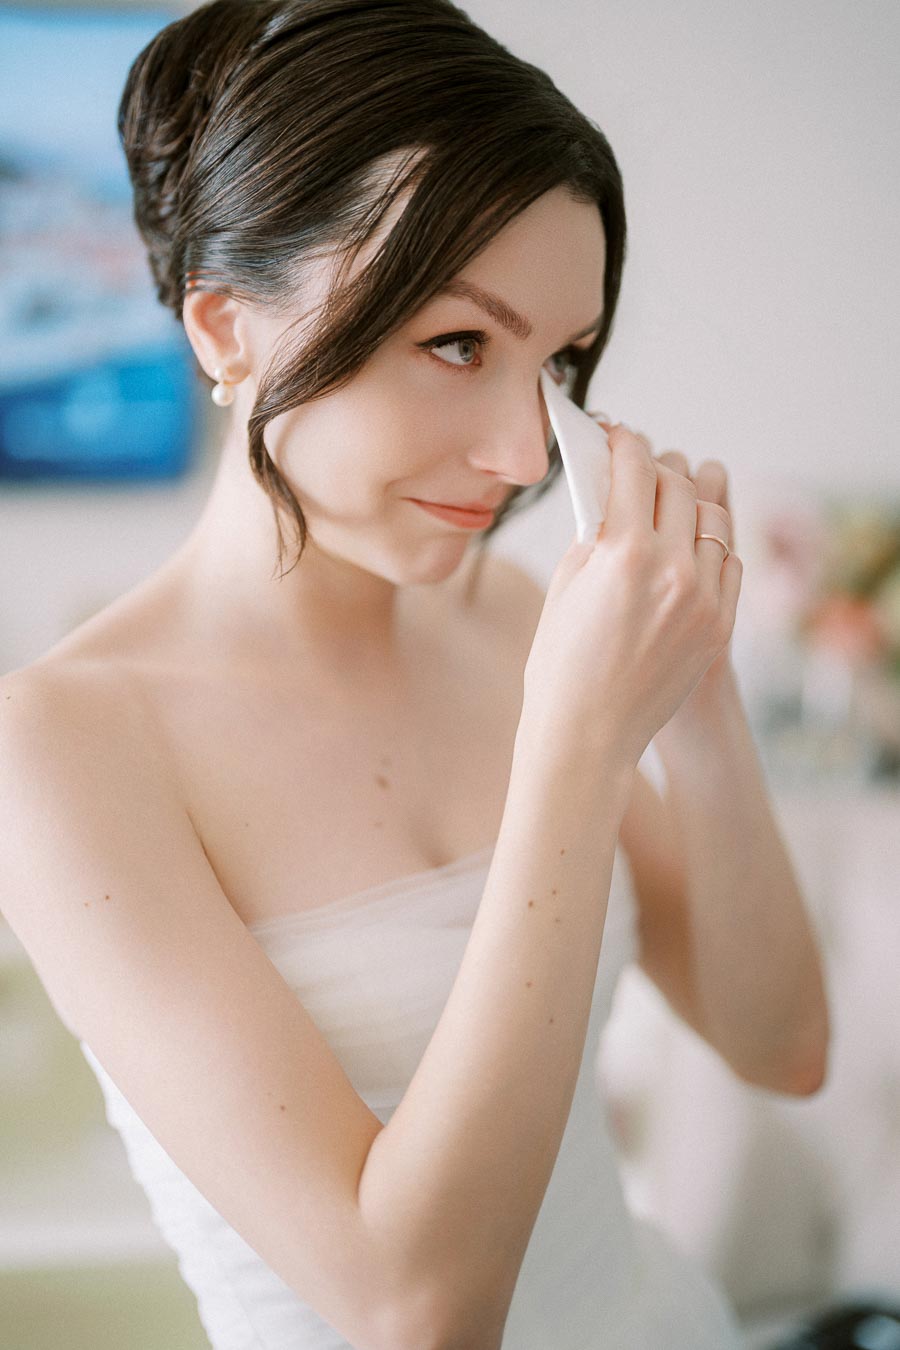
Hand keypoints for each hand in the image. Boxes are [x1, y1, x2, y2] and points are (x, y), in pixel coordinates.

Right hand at [523, 419, 741, 769]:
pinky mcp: (721, 625)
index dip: (626, 442)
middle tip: (641, 466)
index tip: (619, 435)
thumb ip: (595, 531)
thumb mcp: (566, 583)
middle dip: (658, 468)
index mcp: (624, 552)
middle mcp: (673, 568)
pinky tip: (689, 547)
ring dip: (691, 502)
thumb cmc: (560, 663)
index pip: (636, 468)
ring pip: (713, 520)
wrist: (586, 734)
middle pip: (679, 486)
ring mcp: (705, 598)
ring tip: (670, 503)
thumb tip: (614, 493)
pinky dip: (710, 546)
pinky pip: (729, 563)